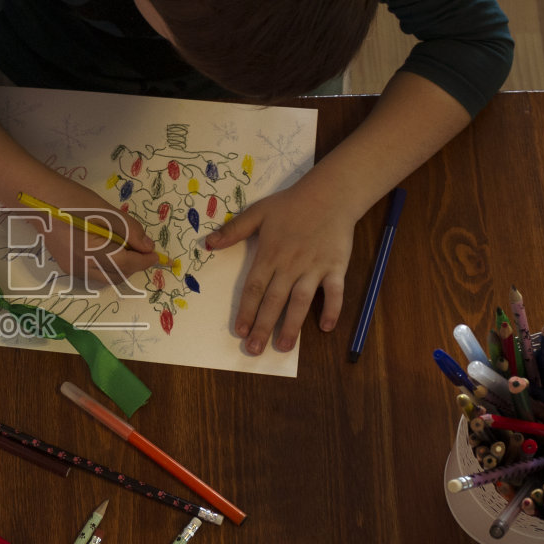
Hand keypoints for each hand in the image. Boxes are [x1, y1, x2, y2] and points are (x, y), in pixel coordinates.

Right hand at [24, 181, 161, 288]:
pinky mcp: (67, 266)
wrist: (37, 201)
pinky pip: (94, 274)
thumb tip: (147, 246)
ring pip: (106, 278)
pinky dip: (108, 267)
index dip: (144, 260)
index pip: (126, 264)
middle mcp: (81, 267)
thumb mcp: (104, 210)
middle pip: (118, 276)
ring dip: (122, 268)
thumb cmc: (71, 200)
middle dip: (134, 265)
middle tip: (142, 249)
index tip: (156, 254)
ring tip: (126, 248)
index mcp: (91, 252)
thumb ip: (129, 230)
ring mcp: (72, 269)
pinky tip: (108, 250)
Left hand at [204, 181, 356, 354]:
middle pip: (274, 301)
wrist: (331, 193)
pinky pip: (334, 292)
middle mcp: (290, 265)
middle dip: (263, 326)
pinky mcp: (335, 267)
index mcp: (270, 255)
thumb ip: (233, 230)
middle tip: (254, 349)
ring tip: (284, 346)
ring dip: (292, 325)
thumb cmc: (292, 204)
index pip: (254, 288)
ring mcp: (314, 267)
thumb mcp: (258, 212)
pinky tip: (325, 327)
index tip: (240, 331)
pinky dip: (332, 309)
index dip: (246, 311)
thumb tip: (207, 243)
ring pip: (301, 301)